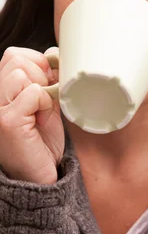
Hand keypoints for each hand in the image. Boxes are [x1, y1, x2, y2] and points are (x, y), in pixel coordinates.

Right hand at [0, 47, 63, 183]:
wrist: (38, 178)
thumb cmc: (41, 143)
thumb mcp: (42, 106)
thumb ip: (42, 82)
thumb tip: (54, 58)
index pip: (14, 55)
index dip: (37, 65)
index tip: (46, 88)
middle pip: (16, 59)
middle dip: (40, 75)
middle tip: (44, 104)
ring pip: (21, 73)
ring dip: (42, 91)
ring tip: (40, 114)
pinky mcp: (7, 121)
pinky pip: (32, 92)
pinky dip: (44, 103)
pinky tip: (40, 121)